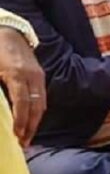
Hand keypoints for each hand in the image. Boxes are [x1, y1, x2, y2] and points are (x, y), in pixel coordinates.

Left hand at [0, 28, 45, 145]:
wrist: (6, 29)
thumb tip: (2, 109)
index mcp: (16, 74)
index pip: (22, 104)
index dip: (20, 122)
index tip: (17, 136)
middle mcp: (31, 76)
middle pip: (35, 107)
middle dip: (30, 127)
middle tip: (24, 143)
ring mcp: (38, 75)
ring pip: (41, 104)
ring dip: (35, 121)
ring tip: (27, 136)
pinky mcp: (39, 74)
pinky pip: (41, 97)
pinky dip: (37, 111)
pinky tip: (31, 120)